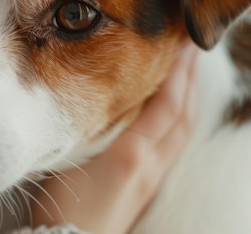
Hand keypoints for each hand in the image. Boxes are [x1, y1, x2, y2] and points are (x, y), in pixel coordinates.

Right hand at [30, 43, 198, 233]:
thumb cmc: (61, 205)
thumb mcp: (68, 159)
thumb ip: (88, 126)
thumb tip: (98, 94)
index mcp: (131, 153)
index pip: (165, 105)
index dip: (176, 74)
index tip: (179, 44)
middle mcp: (149, 163)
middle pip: (180, 115)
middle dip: (188, 80)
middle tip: (190, 49)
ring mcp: (150, 176)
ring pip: (180, 131)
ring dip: (188, 99)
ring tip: (187, 74)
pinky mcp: (146, 186)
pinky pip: (173, 146)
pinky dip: (179, 121)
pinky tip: (172, 115)